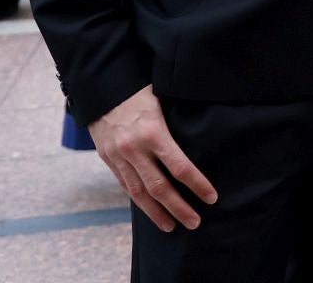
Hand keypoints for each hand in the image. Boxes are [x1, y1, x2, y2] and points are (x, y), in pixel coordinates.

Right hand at [87, 84, 217, 231]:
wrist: (101, 85)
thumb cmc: (141, 88)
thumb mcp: (165, 99)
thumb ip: (179, 120)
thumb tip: (207, 134)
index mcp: (154, 132)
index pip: (180, 166)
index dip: (197, 184)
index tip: (211, 197)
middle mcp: (134, 148)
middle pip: (159, 187)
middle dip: (178, 207)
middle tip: (195, 223)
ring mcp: (118, 156)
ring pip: (139, 192)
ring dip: (156, 212)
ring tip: (171, 227)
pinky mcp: (108, 158)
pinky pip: (125, 184)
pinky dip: (138, 200)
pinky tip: (149, 210)